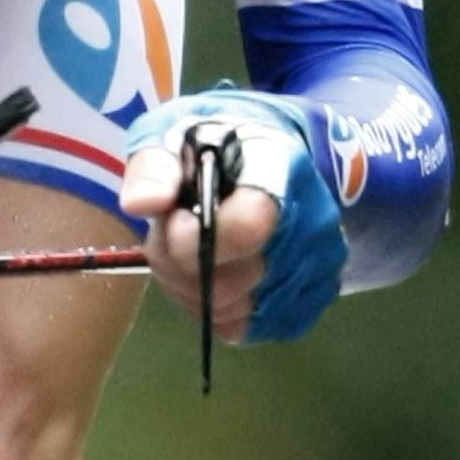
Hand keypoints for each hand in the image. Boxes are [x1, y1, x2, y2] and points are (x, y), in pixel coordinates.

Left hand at [119, 89, 345, 343]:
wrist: (263, 150)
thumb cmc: (211, 141)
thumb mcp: (171, 132)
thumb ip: (155, 165)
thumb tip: (141, 204)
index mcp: (278, 166)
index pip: (250, 224)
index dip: (200, 236)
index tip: (176, 218)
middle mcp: (312, 220)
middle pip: (235, 279)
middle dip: (183, 263)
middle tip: (170, 233)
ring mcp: (318, 264)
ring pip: (237, 310)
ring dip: (193, 289)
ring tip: (187, 249)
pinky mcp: (311, 299)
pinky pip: (248, 327)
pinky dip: (216, 311)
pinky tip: (210, 273)